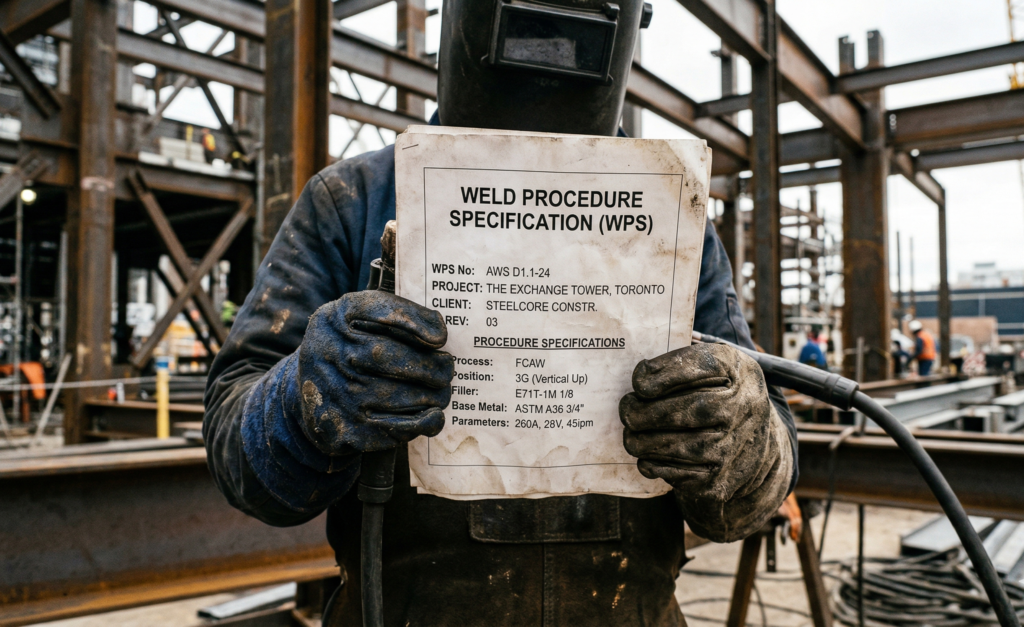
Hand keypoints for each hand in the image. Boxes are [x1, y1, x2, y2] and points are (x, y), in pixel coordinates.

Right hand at [297, 291, 453, 455]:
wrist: (307, 389)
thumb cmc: (347, 343)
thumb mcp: (358, 315)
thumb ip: (396, 312)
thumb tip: (438, 332)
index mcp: (338, 319)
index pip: (381, 313)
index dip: (415, 323)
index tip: (440, 337)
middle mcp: (333, 354)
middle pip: (391, 358)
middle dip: (431, 366)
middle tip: (447, 368)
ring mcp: (339, 394)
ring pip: (399, 395)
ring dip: (432, 395)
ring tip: (442, 391)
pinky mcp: (348, 429)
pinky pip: (396, 428)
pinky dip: (422, 422)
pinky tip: (432, 414)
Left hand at [619, 342, 791, 540]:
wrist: (757, 446)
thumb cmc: (722, 396)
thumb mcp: (719, 367)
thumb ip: (686, 360)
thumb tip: (644, 369)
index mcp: (739, 372)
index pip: (704, 366)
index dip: (666, 373)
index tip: (639, 381)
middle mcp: (743, 408)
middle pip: (688, 410)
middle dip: (646, 411)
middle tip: (626, 409)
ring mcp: (733, 446)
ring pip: (677, 446)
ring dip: (642, 441)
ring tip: (631, 434)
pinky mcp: (718, 479)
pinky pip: (676, 473)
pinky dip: (653, 463)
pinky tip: (646, 455)